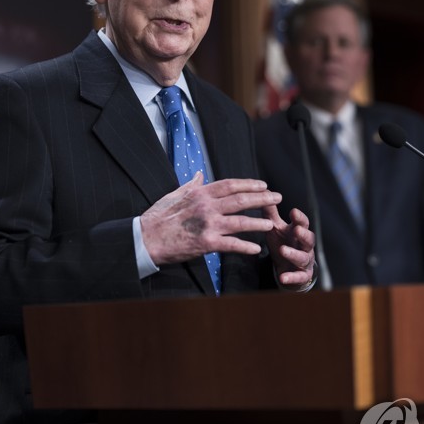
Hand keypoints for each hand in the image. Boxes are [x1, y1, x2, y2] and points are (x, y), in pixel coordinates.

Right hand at [141, 173, 279, 264]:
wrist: (146, 238)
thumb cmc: (158, 217)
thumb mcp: (174, 194)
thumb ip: (190, 184)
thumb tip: (199, 174)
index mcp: (200, 193)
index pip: (230, 185)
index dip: (249, 184)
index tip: (262, 184)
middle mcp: (207, 206)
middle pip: (241, 200)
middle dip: (262, 198)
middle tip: (277, 197)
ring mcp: (208, 225)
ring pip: (240, 222)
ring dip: (259, 223)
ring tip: (272, 224)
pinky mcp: (206, 243)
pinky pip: (231, 244)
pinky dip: (245, 247)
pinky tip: (256, 249)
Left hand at [264, 204, 315, 288]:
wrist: (287, 267)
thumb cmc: (283, 243)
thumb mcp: (275, 228)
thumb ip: (271, 213)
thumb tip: (264, 191)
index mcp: (298, 232)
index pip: (302, 223)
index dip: (299, 218)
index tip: (293, 211)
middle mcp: (304, 246)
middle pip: (309, 238)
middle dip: (304, 234)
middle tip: (296, 229)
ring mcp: (304, 260)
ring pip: (303, 257)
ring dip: (294, 254)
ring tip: (284, 250)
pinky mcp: (301, 275)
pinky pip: (298, 277)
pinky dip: (291, 277)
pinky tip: (283, 278)